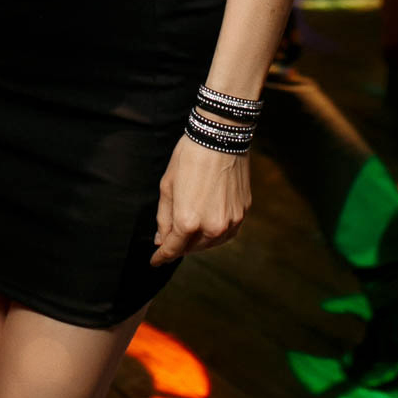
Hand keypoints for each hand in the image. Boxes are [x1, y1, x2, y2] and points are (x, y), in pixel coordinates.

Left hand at [150, 135, 251, 265]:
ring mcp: (230, 221)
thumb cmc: (189, 158)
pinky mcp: (243, 212)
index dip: (161, 256)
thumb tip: (161, 239)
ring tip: (189, 230)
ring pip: (211, 243)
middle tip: (170, 239)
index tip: (155, 260)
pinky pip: (227, 232)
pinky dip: (215, 232)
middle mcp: (211, 227)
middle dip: (179, 246)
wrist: (220, 137)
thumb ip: (163, 218)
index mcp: (188, 221)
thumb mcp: (167, 186)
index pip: (172, 249)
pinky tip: (208, 222)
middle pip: (192, 248)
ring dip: (198, 241)